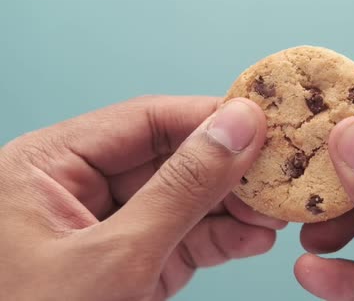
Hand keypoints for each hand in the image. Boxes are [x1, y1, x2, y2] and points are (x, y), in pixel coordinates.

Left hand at [0, 96, 285, 299]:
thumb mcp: (116, 256)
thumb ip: (182, 189)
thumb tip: (237, 127)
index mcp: (49, 166)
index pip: (144, 120)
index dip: (208, 116)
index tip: (262, 120)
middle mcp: (80, 188)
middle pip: (172, 158)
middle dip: (229, 169)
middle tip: (279, 170)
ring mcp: (111, 228)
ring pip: (185, 199)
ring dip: (234, 207)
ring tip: (276, 210)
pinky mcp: (134, 262)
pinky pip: (185, 237)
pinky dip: (223, 239)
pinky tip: (255, 238)